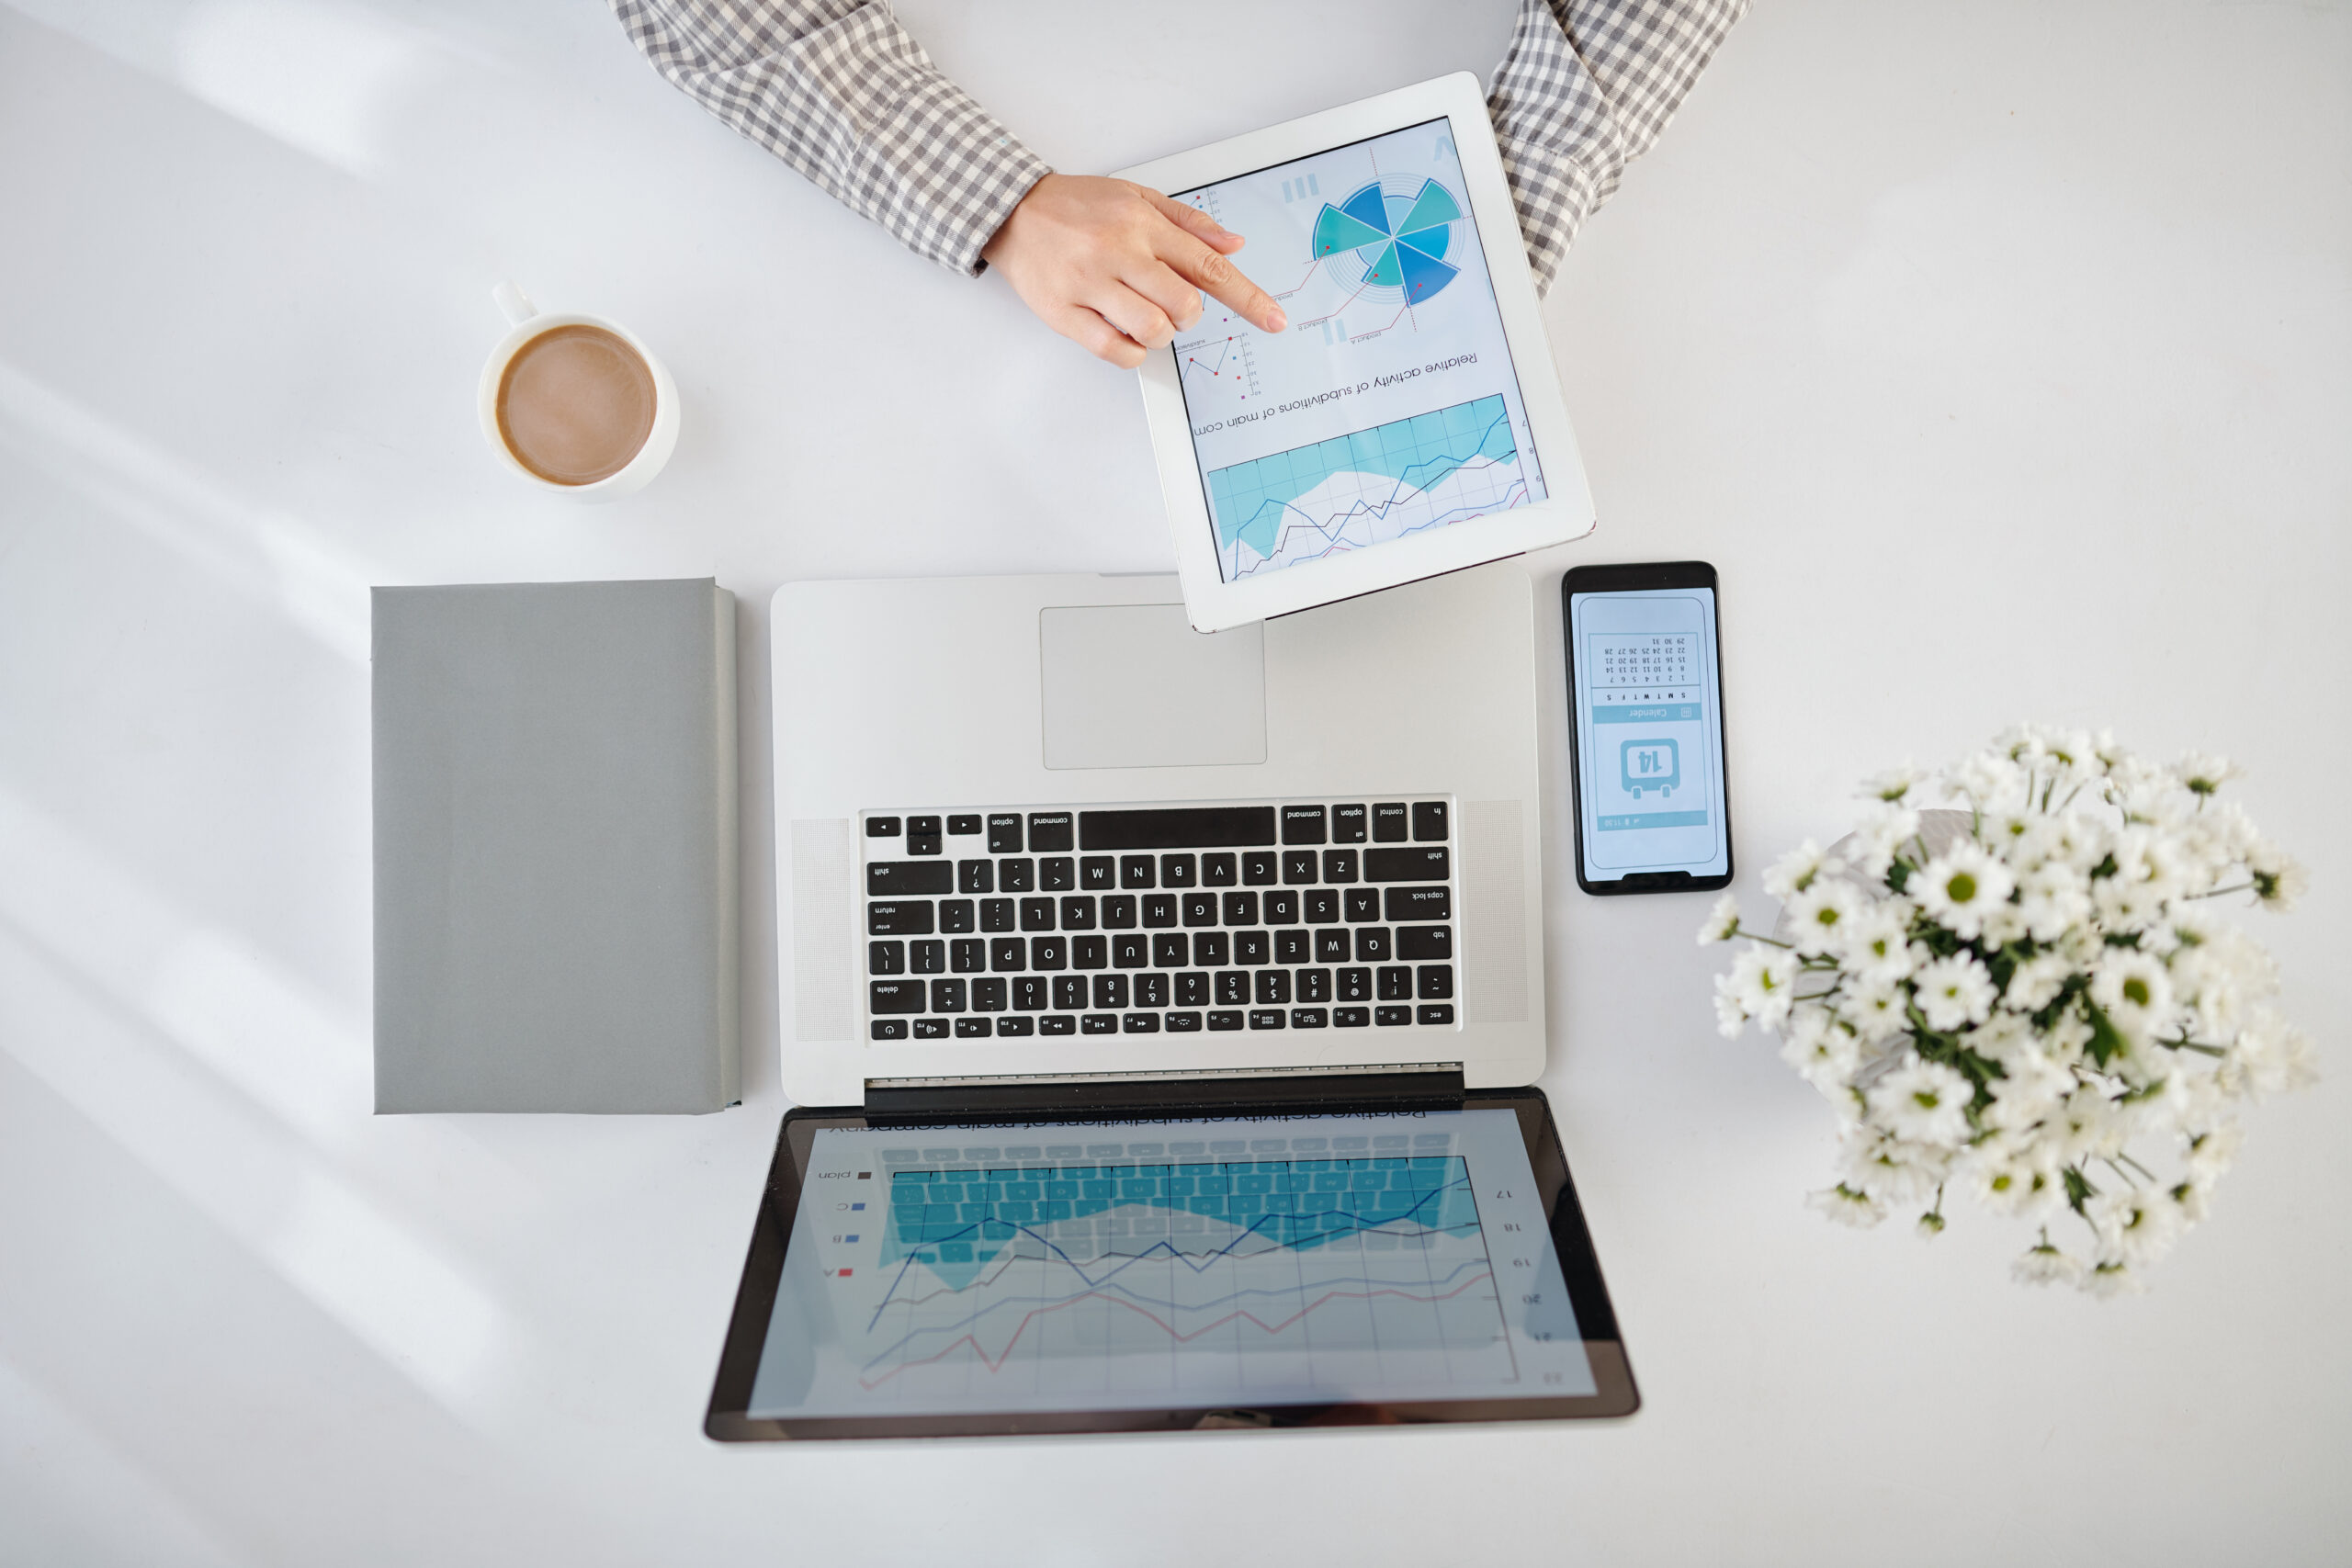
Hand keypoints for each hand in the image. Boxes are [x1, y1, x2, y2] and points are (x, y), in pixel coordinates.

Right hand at [981, 173, 1286, 367]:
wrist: (1009, 210)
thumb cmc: (1075, 206)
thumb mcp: (1136, 197)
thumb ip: (1188, 223)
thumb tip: (1233, 246)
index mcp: (1142, 223)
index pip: (1208, 266)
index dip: (1248, 297)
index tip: (1275, 320)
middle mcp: (1119, 251)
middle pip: (1185, 304)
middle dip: (1190, 316)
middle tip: (1174, 307)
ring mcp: (1090, 283)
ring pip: (1152, 329)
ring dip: (1161, 335)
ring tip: (1144, 318)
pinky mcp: (1064, 312)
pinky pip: (1114, 350)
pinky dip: (1132, 352)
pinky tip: (1125, 335)